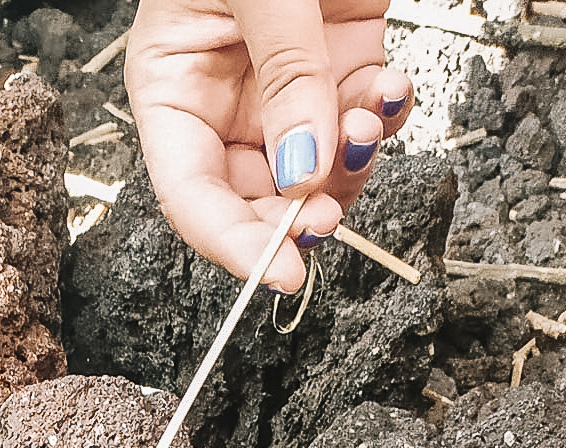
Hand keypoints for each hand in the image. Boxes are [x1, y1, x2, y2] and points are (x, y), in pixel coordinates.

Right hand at [129, 0, 412, 292]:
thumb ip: (285, 75)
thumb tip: (305, 173)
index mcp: (172, 79)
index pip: (191, 193)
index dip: (234, 243)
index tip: (283, 272)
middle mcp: (226, 94)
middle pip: (257, 196)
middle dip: (300, 211)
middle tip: (333, 215)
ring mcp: (288, 80)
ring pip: (319, 168)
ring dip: (353, 163)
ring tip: (372, 117)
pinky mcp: (344, 57)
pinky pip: (365, 115)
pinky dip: (387, 114)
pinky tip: (393, 87)